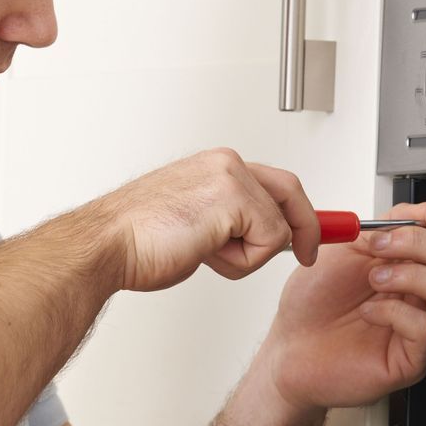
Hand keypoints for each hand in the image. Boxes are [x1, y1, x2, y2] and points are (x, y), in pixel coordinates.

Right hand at [76, 149, 320, 292]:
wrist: (106, 245)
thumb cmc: (137, 241)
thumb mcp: (196, 224)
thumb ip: (228, 222)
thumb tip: (260, 239)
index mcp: (214, 166)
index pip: (273, 183)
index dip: (299, 210)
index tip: (319, 227)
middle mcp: (225, 164)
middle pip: (291, 191)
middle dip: (306, 228)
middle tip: (306, 255)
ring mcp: (230, 177)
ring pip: (278, 226)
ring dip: (248, 255)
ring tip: (206, 254)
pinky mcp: (234, 198)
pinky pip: (269, 241)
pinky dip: (242, 261)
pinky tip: (205, 254)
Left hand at [256, 202, 425, 410]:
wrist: (289, 345)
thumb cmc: (315, 302)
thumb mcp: (349, 247)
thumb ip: (388, 225)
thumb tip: (420, 213)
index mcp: (418, 265)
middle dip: (422, 242)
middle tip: (379, 246)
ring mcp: (424, 330)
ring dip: (412, 275)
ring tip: (375, 279)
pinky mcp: (412, 360)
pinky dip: (394, 311)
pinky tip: (368, 311)